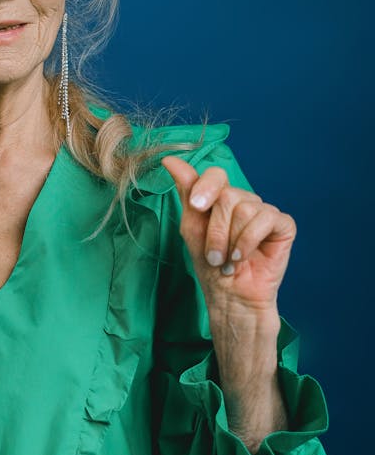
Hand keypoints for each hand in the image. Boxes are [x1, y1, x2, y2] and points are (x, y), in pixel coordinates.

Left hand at [160, 156, 296, 316]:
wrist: (230, 295)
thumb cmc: (210, 265)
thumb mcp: (192, 227)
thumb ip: (187, 193)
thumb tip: (171, 159)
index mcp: (222, 199)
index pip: (215, 176)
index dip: (205, 187)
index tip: (196, 206)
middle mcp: (245, 201)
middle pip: (228, 195)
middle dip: (215, 230)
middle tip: (214, 255)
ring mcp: (265, 211)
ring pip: (246, 209)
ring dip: (231, 241)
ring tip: (228, 260)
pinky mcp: (283, 225)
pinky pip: (265, 219)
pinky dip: (248, 241)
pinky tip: (243, 257)